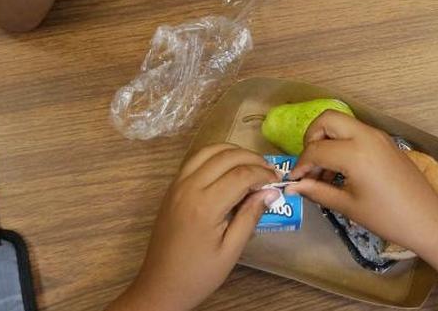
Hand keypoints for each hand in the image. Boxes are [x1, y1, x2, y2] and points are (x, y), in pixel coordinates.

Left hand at [114, 145, 278, 310]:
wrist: (160, 286)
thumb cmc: (198, 274)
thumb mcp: (231, 251)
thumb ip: (250, 216)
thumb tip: (270, 192)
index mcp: (205, 206)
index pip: (241, 174)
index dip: (263, 174)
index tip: (277, 182)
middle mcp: (189, 188)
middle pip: (226, 156)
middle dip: (252, 159)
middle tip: (268, 172)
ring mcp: (177, 185)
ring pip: (208, 151)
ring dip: (232, 152)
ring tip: (251, 165)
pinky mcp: (172, 188)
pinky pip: (194, 159)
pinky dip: (215, 155)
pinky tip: (228, 167)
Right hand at [286, 112, 437, 255]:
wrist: (428, 220)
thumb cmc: (387, 217)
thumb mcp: (348, 206)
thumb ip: (317, 191)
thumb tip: (292, 186)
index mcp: (355, 152)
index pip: (315, 150)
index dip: (300, 166)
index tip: (294, 181)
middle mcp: (366, 135)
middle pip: (327, 119)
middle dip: (312, 138)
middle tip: (309, 165)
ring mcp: (378, 136)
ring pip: (343, 123)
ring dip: (328, 140)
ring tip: (324, 175)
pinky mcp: (386, 142)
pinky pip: (357, 132)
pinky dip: (343, 143)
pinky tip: (342, 172)